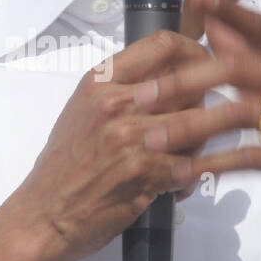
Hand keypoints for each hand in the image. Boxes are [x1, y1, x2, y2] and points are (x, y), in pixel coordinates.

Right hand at [14, 27, 260, 260]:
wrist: (43, 215)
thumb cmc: (64, 166)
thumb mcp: (83, 110)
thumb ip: (123, 88)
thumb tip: (171, 76)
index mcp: (100, 81)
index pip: (164, 45)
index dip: (198, 51)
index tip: (209, 65)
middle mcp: (115, 103)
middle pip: (190, 85)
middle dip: (208, 102)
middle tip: (216, 113)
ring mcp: (130, 138)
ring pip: (198, 124)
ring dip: (207, 141)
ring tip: (200, 152)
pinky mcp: (144, 173)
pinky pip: (192, 166)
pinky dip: (194, 176)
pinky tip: (182, 184)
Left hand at [143, 0, 260, 260]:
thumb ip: (254, 60)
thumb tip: (213, 23)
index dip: (229, 8)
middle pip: (240, 67)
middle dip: (185, 79)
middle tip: (142, 95)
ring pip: (243, 112)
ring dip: (191, 126)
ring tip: (151, 141)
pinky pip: (256, 157)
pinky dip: (217, 164)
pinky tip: (188, 173)